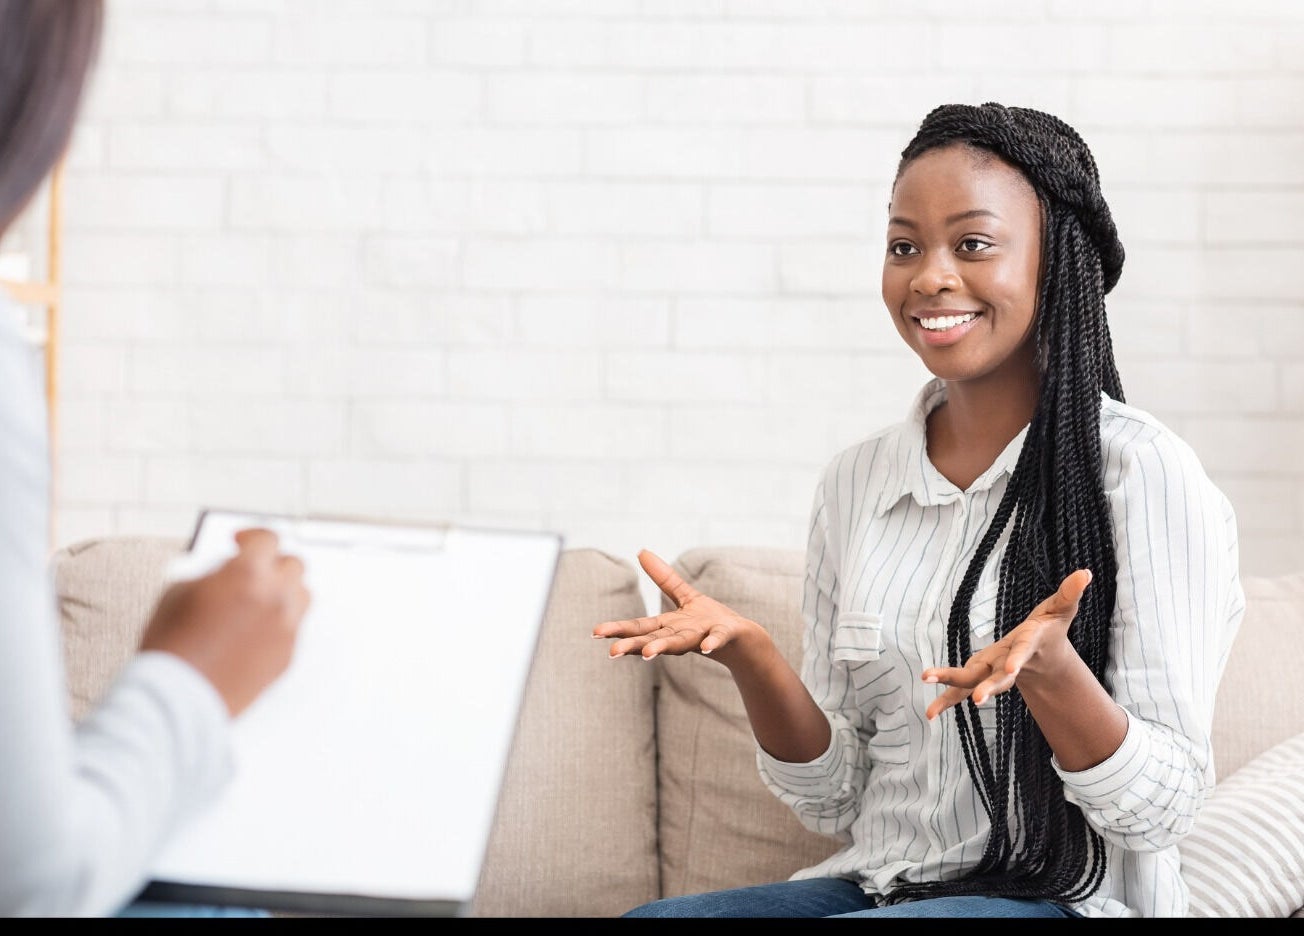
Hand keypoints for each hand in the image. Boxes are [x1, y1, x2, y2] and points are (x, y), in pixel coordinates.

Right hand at [140, 527, 310, 717]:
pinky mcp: (288, 655)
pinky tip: (255, 629)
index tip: (240, 541)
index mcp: (249, 574)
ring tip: (257, 599)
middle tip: (251, 570)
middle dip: (271, 562)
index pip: (267, 539)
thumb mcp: (179, 591)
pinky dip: (279, 621)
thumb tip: (229, 570)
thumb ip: (214, 573)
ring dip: (283, 590)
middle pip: (292, 564)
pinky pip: (294, 626)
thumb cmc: (172, 647)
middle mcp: (276, 598)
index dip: (252, 537)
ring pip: (301, 594)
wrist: (178, 697)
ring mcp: (287, 628)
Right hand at [592, 550, 760, 661]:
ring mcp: (701, 636)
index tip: (596, 633)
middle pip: (653, 639)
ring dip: (663, 648)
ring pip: (679, 643)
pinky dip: (712, 643)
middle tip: (612, 653)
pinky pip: (717, 639)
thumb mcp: (684, 595)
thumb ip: (663, 577)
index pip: (639, 627)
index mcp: (669, 626)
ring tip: (647, 654)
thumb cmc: (709, 620)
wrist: (743, 640)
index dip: (618, 630)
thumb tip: (641, 551)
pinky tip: (707, 648)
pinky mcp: (724, 636)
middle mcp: (681, 635)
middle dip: (632, 645)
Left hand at [921, 568, 1091, 720]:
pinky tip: (929, 713)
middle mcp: (1008, 664)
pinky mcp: (979, 674)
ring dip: (951, 693)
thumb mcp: (1060, 608)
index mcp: (1026, 646)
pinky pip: (960, 689)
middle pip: (996, 677)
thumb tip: (1085, 573)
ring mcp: (992, 672)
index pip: (1021, 653)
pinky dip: (946, 700)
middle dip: (987, 687)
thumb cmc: (1049, 629)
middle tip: (977, 698)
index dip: (1017, 659)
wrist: (1043, 657)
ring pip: (971, 684)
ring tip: (931, 710)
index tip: (1012, 668)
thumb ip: (1069, 593)